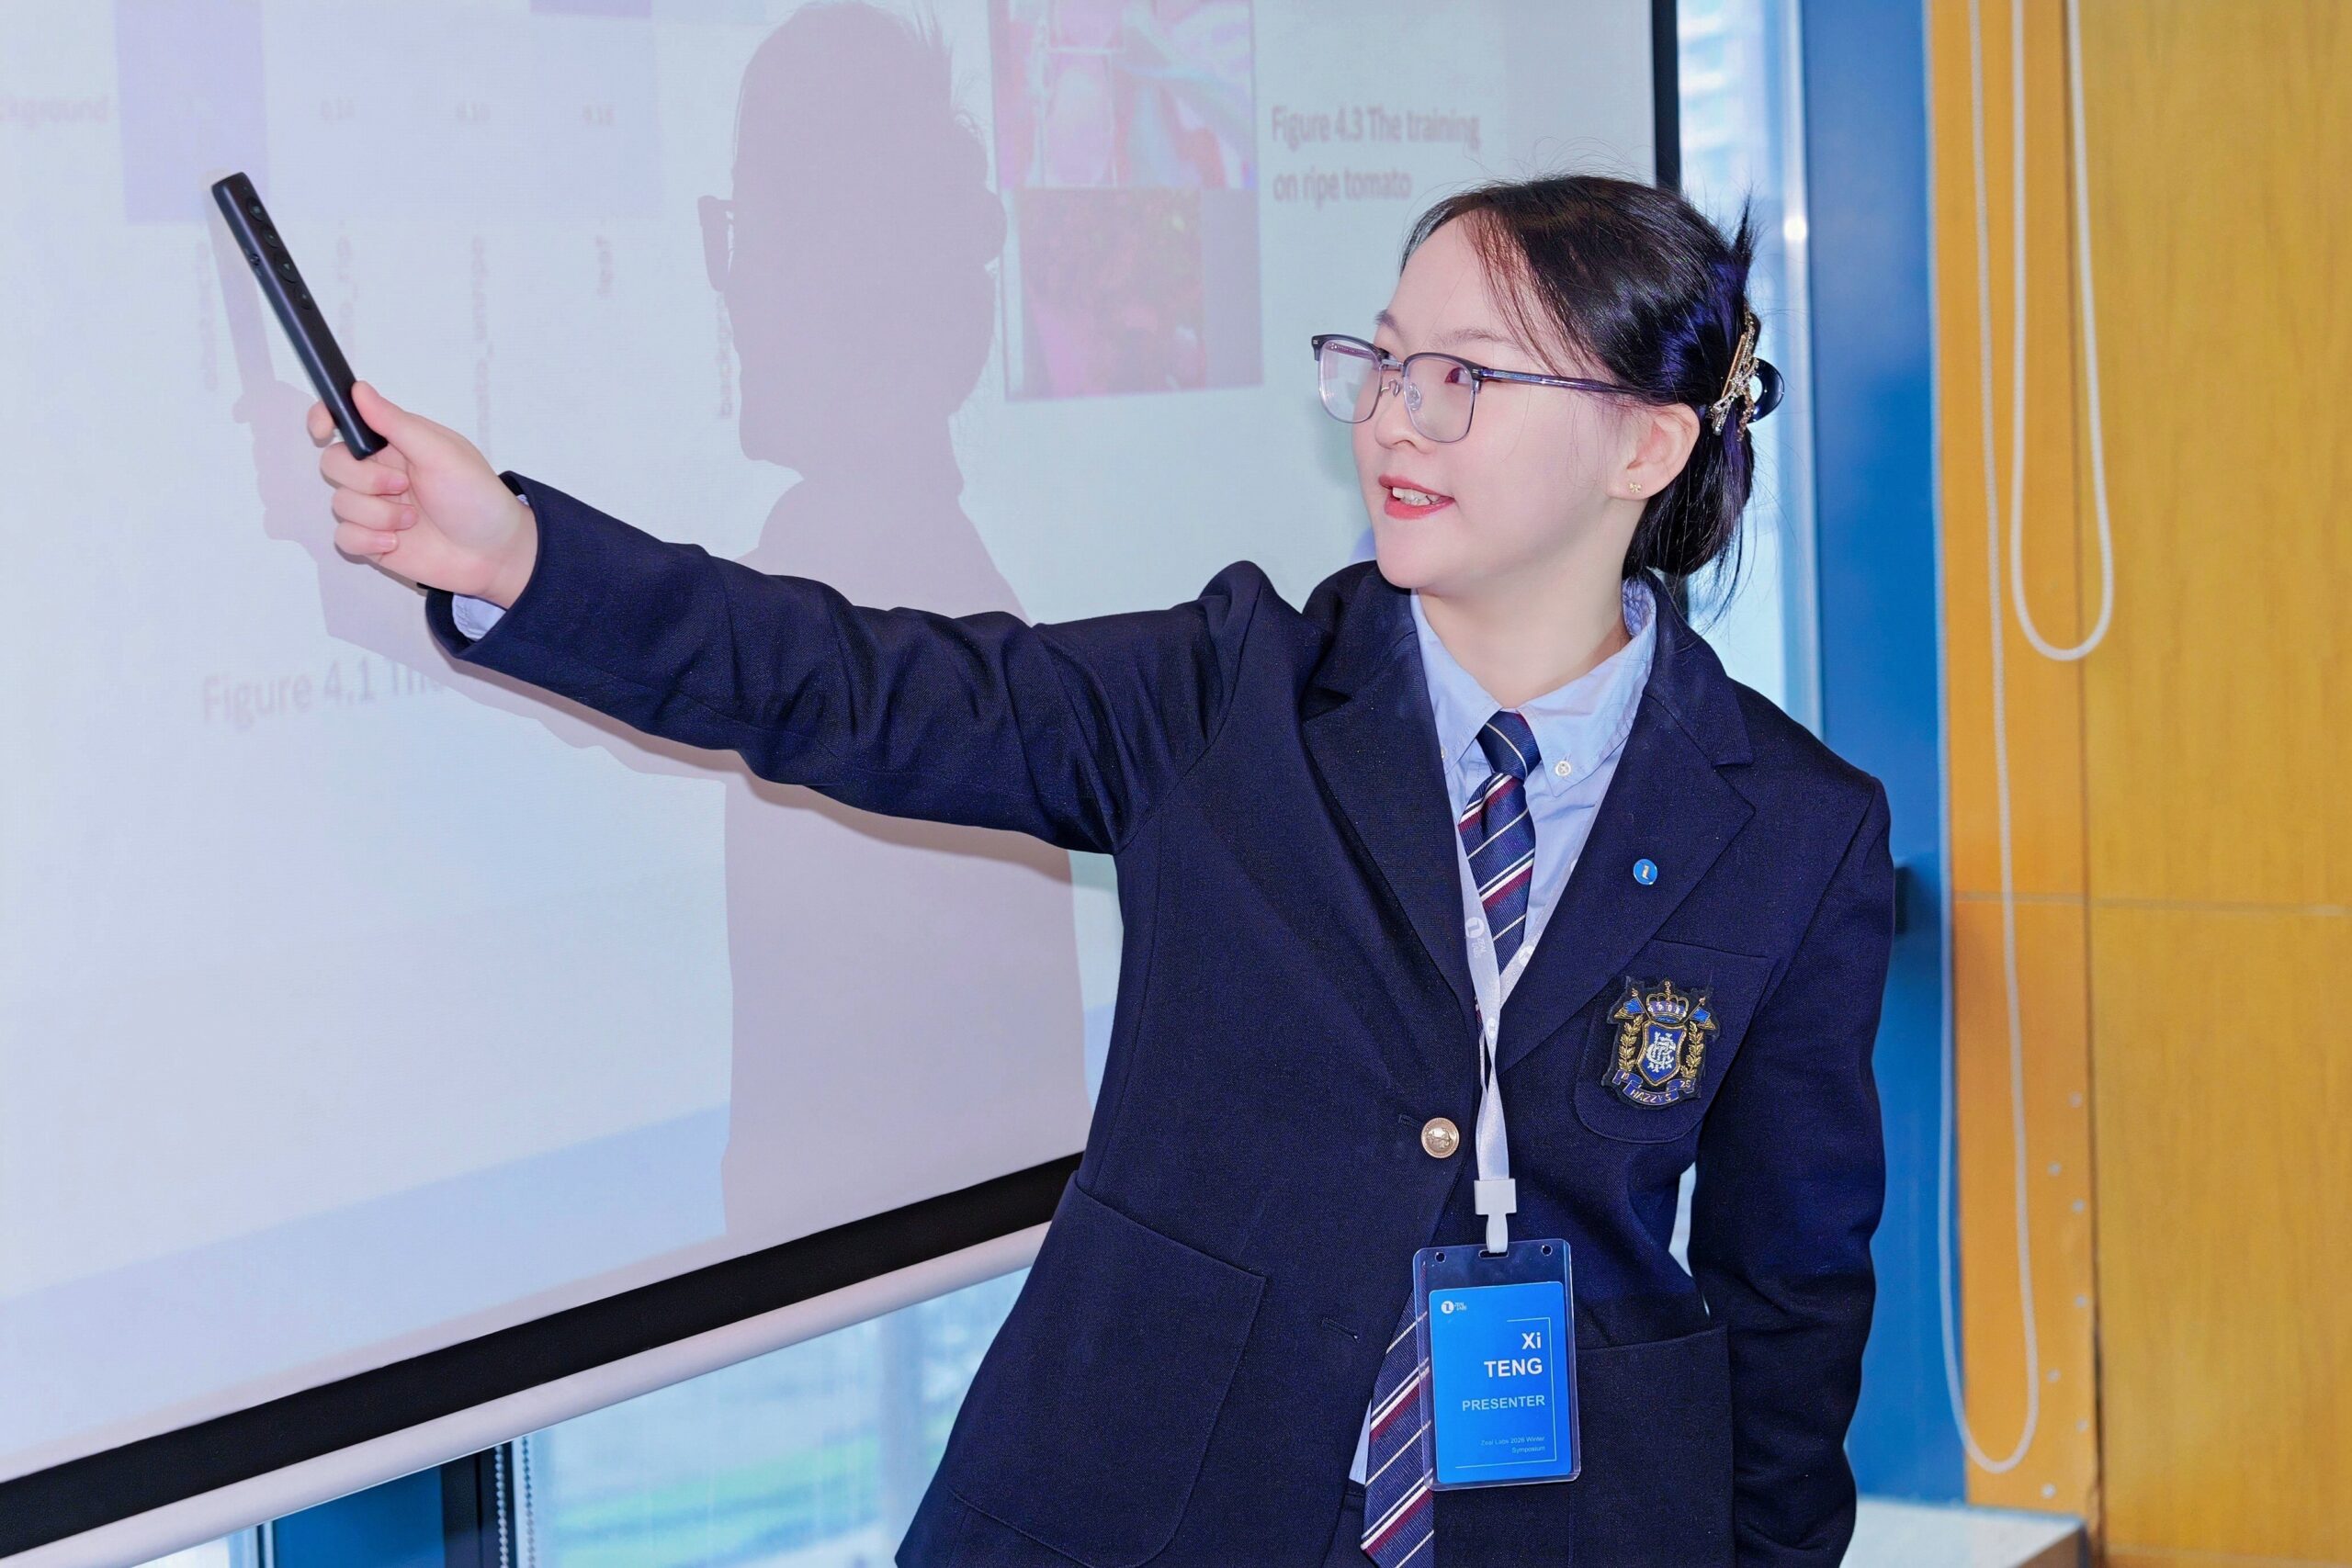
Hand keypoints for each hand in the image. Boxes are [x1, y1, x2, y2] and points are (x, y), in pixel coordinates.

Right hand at [310, 381, 536, 605]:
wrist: (494, 553)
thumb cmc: (476, 497)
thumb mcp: (441, 453)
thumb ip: (396, 423)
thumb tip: (359, 389)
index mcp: (395, 443)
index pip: (346, 422)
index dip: (324, 419)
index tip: (323, 431)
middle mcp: (379, 472)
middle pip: (334, 463)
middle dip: (364, 479)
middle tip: (402, 487)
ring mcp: (374, 508)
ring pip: (340, 503)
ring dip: (377, 514)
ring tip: (412, 521)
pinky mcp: (372, 541)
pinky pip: (344, 537)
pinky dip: (368, 540)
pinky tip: (398, 543)